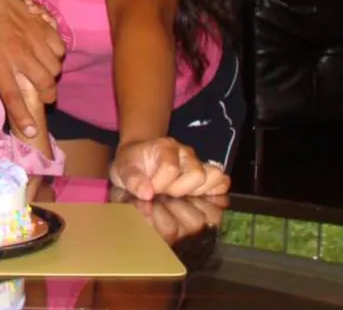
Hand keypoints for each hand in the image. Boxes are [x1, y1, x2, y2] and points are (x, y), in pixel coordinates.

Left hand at [0, 0, 63, 136]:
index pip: (13, 96)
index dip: (23, 116)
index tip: (32, 131)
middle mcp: (18, 53)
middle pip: (44, 84)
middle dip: (47, 96)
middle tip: (42, 97)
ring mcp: (33, 39)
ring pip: (55, 68)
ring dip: (51, 75)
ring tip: (42, 74)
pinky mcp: (42, 26)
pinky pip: (60, 48)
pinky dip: (56, 55)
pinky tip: (47, 55)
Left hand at [110, 137, 230, 199]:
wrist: (140, 159)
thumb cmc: (133, 165)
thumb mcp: (123, 169)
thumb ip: (132, 179)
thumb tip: (147, 193)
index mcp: (164, 147)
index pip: (171, 168)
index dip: (159, 184)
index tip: (149, 190)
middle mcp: (186, 153)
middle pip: (197, 174)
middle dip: (178, 191)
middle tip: (164, 194)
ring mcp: (199, 164)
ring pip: (213, 179)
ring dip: (195, 194)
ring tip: (177, 196)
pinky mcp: (207, 176)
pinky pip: (222, 183)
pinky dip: (213, 194)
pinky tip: (194, 199)